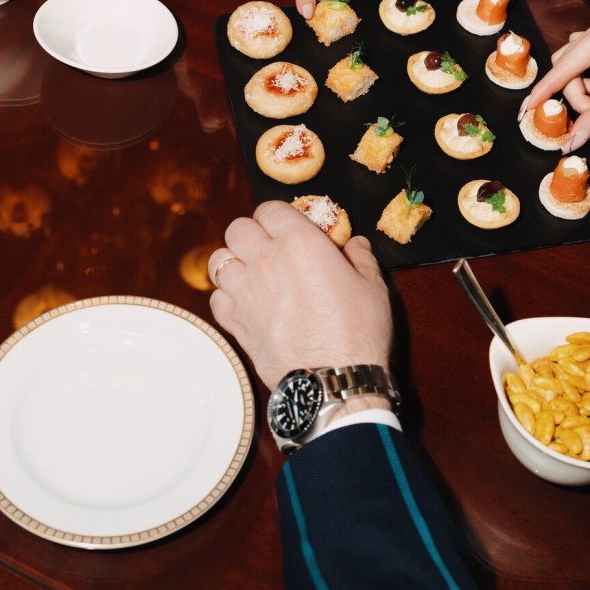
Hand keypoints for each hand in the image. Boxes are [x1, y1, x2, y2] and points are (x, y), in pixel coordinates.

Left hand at [206, 201, 391, 391]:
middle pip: (237, 228)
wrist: (331, 381)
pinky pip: (216, 298)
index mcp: (300, 242)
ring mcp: (245, 292)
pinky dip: (227, 298)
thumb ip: (361, 259)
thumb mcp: (372, 287)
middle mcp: (266, 260)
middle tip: (267, 248)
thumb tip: (356, 245)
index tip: (287, 228)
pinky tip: (246, 305)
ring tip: (250, 273)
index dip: (277, 217)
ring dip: (233, 263)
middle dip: (251, 234)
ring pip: (218, 260)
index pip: (269, 209)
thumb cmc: (358, 332)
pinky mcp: (235, 323)